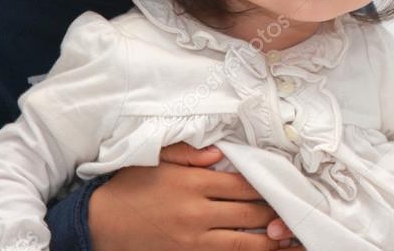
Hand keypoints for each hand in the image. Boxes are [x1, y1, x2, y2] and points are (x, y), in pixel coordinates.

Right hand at [89, 142, 299, 249]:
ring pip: (243, 243)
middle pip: (250, 214)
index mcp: (194, 183)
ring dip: (269, 242)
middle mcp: (197, 213)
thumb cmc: (129, 187)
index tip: (285, 186)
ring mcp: (192, 240)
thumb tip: (221, 154)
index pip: (244, 185)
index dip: (269, 186)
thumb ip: (190, 153)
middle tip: (296, 213)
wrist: (97, 224)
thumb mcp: (156, 159)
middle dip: (276, 214)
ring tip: (289, 240)